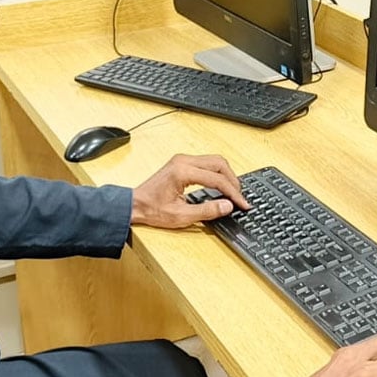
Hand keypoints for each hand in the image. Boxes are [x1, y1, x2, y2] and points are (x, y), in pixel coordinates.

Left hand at [130, 154, 250, 227]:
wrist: (134, 204)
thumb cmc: (152, 210)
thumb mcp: (181, 216)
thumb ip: (207, 211)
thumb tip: (227, 206)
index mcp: (182, 172)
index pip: (217, 179)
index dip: (233, 193)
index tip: (242, 203)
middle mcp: (183, 161)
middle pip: (219, 164)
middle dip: (233, 181)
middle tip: (240, 198)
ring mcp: (182, 160)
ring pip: (215, 161)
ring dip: (227, 175)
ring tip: (234, 193)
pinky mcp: (182, 162)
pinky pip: (207, 163)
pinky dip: (218, 173)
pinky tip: (221, 186)